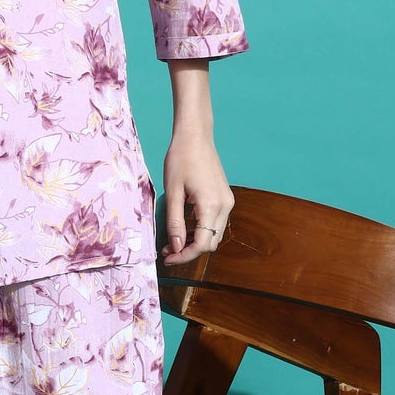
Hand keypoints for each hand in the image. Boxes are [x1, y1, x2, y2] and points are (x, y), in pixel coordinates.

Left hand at [160, 129, 233, 265]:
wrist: (195, 136)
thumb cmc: (181, 159)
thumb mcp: (172, 192)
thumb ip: (175, 222)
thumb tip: (175, 247)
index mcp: (211, 205)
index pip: (202, 244)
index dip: (184, 256)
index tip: (167, 258)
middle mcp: (225, 205)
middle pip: (211, 243)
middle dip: (189, 251)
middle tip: (167, 250)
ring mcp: (227, 201)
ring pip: (214, 234)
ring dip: (195, 241)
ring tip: (172, 240)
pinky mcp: (225, 197)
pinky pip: (216, 222)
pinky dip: (202, 230)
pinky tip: (184, 227)